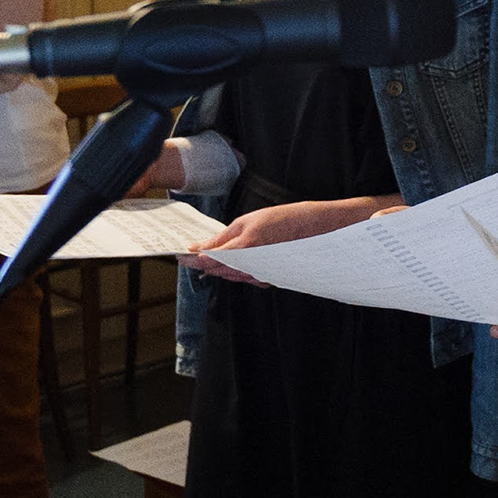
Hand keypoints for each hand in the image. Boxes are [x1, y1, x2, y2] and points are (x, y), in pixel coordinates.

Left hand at [181, 194, 379, 282]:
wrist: (318, 229)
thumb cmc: (285, 220)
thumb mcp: (250, 221)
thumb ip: (224, 237)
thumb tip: (201, 247)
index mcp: (243, 251)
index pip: (209, 259)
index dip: (192, 258)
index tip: (179, 254)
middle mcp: (250, 269)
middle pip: (217, 271)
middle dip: (200, 264)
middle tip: (185, 256)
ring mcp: (260, 276)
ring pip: (230, 276)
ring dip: (216, 268)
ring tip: (201, 258)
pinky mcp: (268, 277)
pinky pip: (244, 277)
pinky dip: (233, 270)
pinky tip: (228, 262)